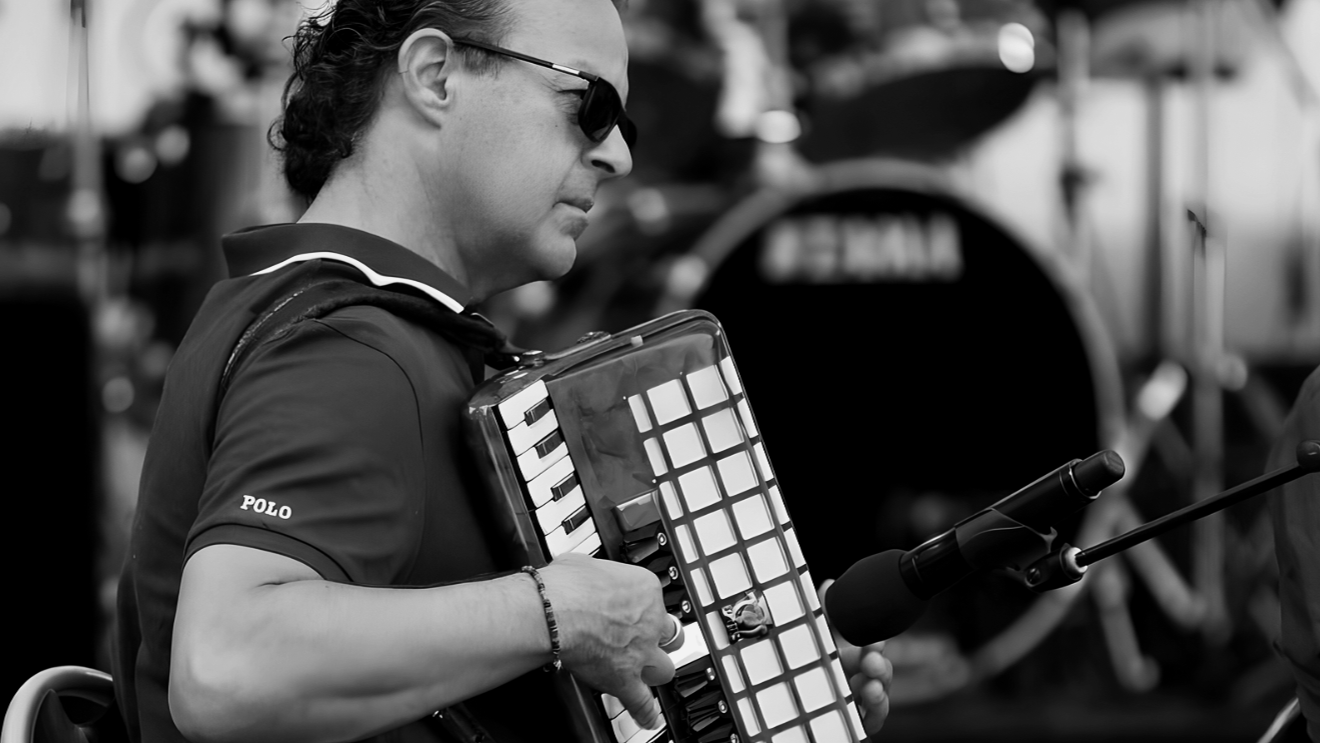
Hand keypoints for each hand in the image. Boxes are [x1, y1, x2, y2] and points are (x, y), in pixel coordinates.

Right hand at [538, 553, 674, 728]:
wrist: (556, 612)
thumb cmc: (567, 586)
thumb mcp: (586, 564)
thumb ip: (596, 575)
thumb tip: (585, 575)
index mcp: (645, 589)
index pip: (653, 598)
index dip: (641, 605)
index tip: (630, 607)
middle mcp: (648, 621)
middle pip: (669, 634)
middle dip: (660, 638)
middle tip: (647, 638)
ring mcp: (640, 652)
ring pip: (664, 668)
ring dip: (656, 671)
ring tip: (649, 673)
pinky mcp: (625, 679)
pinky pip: (642, 703)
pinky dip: (645, 713)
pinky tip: (648, 719)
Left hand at [820, 579, 891, 736]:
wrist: (794, 705)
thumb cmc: (811, 665)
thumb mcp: (816, 636)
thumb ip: (823, 613)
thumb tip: (828, 584)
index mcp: (849, 655)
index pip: (869, 647)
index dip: (875, 644)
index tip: (875, 642)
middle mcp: (858, 676)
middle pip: (878, 670)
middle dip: (879, 665)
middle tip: (872, 661)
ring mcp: (860, 699)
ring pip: (879, 693)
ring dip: (879, 688)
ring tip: (870, 686)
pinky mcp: (859, 720)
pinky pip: (874, 717)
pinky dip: (877, 710)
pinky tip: (871, 704)